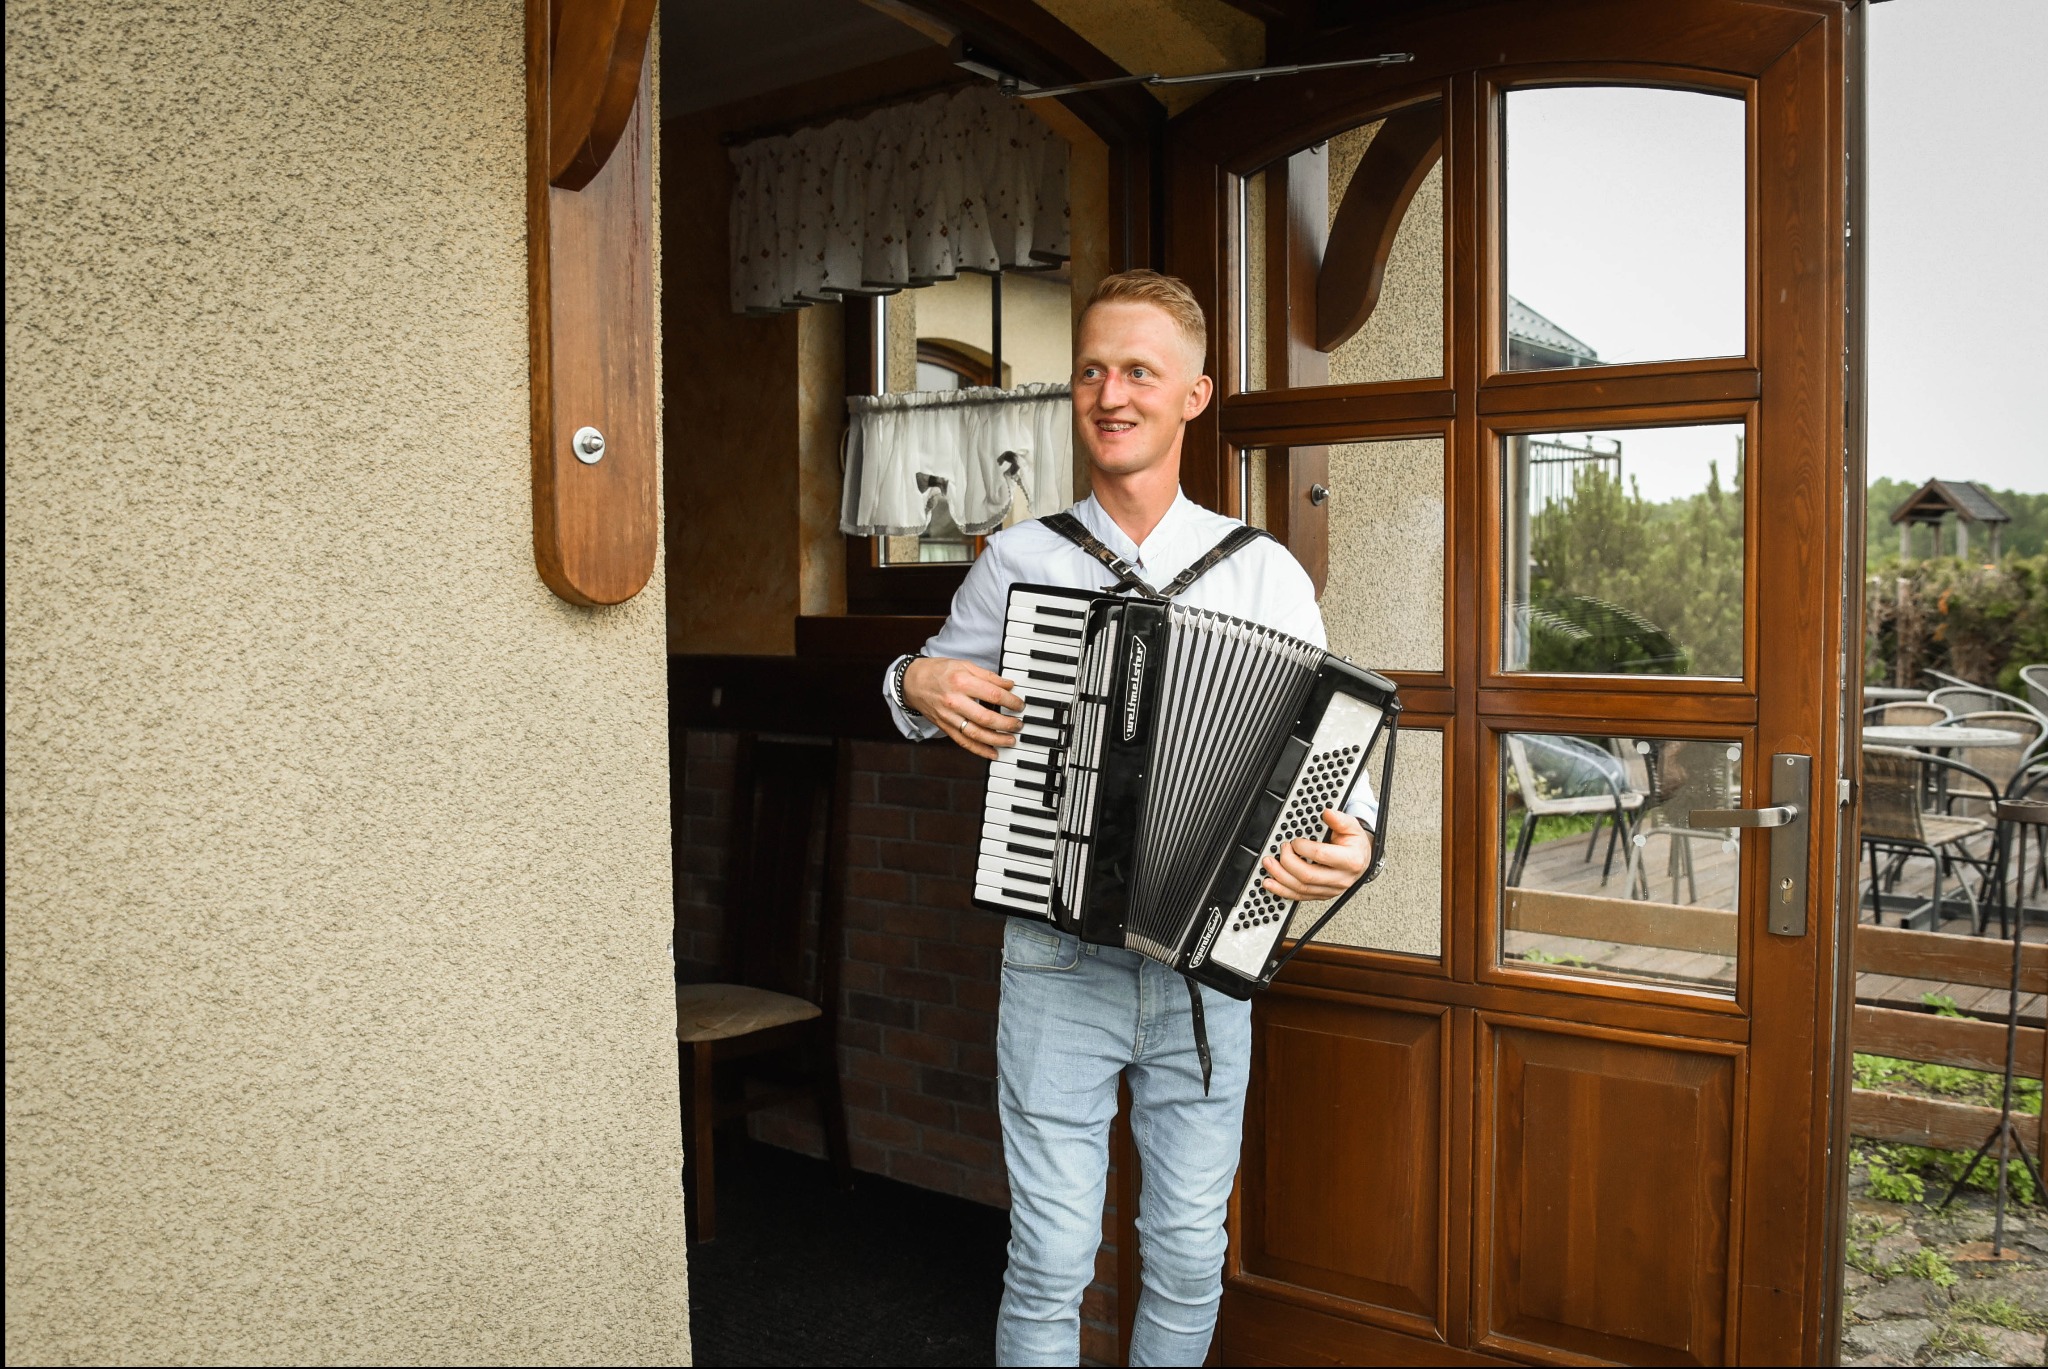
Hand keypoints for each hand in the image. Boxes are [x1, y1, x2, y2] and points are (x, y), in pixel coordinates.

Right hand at [903, 656, 1024, 760]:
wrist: (912, 682)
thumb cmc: (939, 671)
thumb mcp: (964, 665)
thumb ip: (988, 676)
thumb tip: (1009, 685)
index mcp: (961, 681)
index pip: (993, 695)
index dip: (1011, 701)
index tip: (1020, 705)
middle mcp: (954, 701)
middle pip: (986, 718)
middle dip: (1007, 723)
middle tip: (1019, 724)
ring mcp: (948, 717)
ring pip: (975, 734)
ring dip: (996, 740)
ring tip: (1011, 740)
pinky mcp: (944, 727)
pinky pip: (963, 742)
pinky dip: (979, 750)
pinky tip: (993, 753)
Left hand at [1262, 808, 1372, 902]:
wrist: (1361, 859)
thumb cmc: (1355, 844)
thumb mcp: (1352, 827)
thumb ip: (1340, 820)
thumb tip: (1328, 813)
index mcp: (1350, 860)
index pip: (1321, 856)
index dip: (1303, 848)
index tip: (1295, 841)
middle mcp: (1341, 878)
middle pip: (1308, 876)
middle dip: (1288, 863)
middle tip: (1281, 850)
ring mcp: (1331, 889)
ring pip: (1302, 889)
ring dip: (1281, 877)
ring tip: (1269, 864)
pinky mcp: (1322, 895)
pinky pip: (1300, 896)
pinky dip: (1282, 890)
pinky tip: (1271, 883)